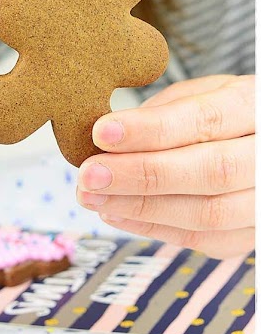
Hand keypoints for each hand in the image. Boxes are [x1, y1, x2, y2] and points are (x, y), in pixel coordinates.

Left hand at [76, 75, 253, 258]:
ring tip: (93, 197)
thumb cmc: (230, 113)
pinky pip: (206, 240)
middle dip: (141, 174)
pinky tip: (116, 214)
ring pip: (208, 214)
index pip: (205, 120)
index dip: (151, 130)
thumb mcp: (207, 92)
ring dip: (141, 208)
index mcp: (255, 106)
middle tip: (89, 174)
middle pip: (209, 171)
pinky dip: (155, 228)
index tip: (102, 132)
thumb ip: (166, 111)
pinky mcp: (255, 235)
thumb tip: (109, 135)